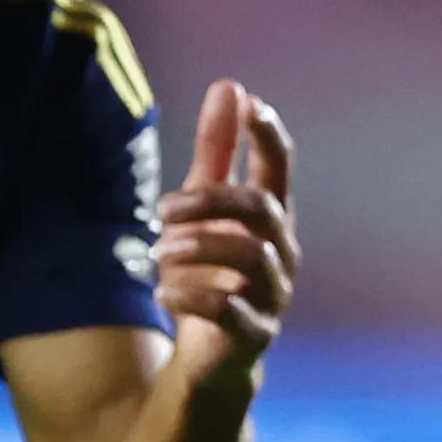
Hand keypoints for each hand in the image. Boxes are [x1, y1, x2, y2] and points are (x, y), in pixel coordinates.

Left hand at [158, 78, 298, 371]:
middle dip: (210, 201)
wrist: (208, 356)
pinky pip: (231, 310)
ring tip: (160, 252)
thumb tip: (231, 86)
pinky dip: (192, 297)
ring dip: (198, 246)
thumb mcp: (203, 209)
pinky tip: (162, 293)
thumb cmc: (208, 272)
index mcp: (269, 218)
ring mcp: (272, 294)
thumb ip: (217, 151)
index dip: (269, 136)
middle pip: (262, 208)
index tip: (251, 106)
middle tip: (162, 210)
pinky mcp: (254, 334)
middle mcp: (281, 252)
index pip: (279, 169)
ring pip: (251, 256)